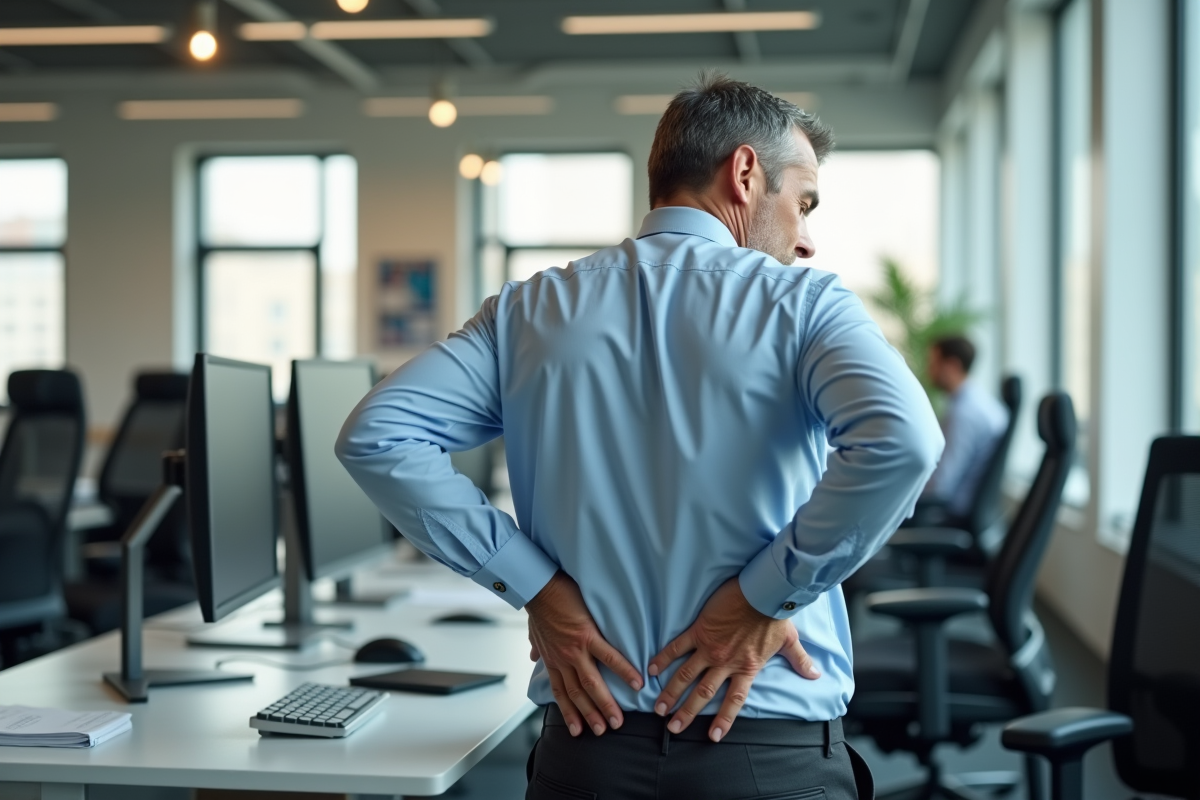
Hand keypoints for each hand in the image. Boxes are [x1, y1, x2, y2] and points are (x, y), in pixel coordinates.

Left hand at [526, 571, 642, 737]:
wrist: (538, 587)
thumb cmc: (539, 605)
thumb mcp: (534, 631)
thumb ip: (537, 646)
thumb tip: (533, 655)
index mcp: (553, 659)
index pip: (561, 692)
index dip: (569, 712)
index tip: (578, 730)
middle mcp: (563, 660)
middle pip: (578, 694)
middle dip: (590, 716)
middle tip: (604, 731)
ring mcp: (575, 650)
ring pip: (592, 683)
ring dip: (604, 704)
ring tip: (618, 719)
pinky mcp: (588, 636)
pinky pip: (609, 657)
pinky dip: (623, 671)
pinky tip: (637, 682)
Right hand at [647, 578, 820, 742]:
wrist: (762, 591)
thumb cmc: (775, 615)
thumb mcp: (790, 641)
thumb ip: (800, 661)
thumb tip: (816, 674)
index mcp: (746, 668)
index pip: (733, 700)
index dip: (723, 719)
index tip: (713, 737)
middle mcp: (725, 662)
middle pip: (703, 693)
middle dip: (686, 712)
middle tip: (673, 727)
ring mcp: (709, 647)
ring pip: (685, 675)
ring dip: (670, 692)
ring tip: (658, 707)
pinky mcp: (699, 630)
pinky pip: (677, 647)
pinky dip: (664, 658)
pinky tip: (651, 669)